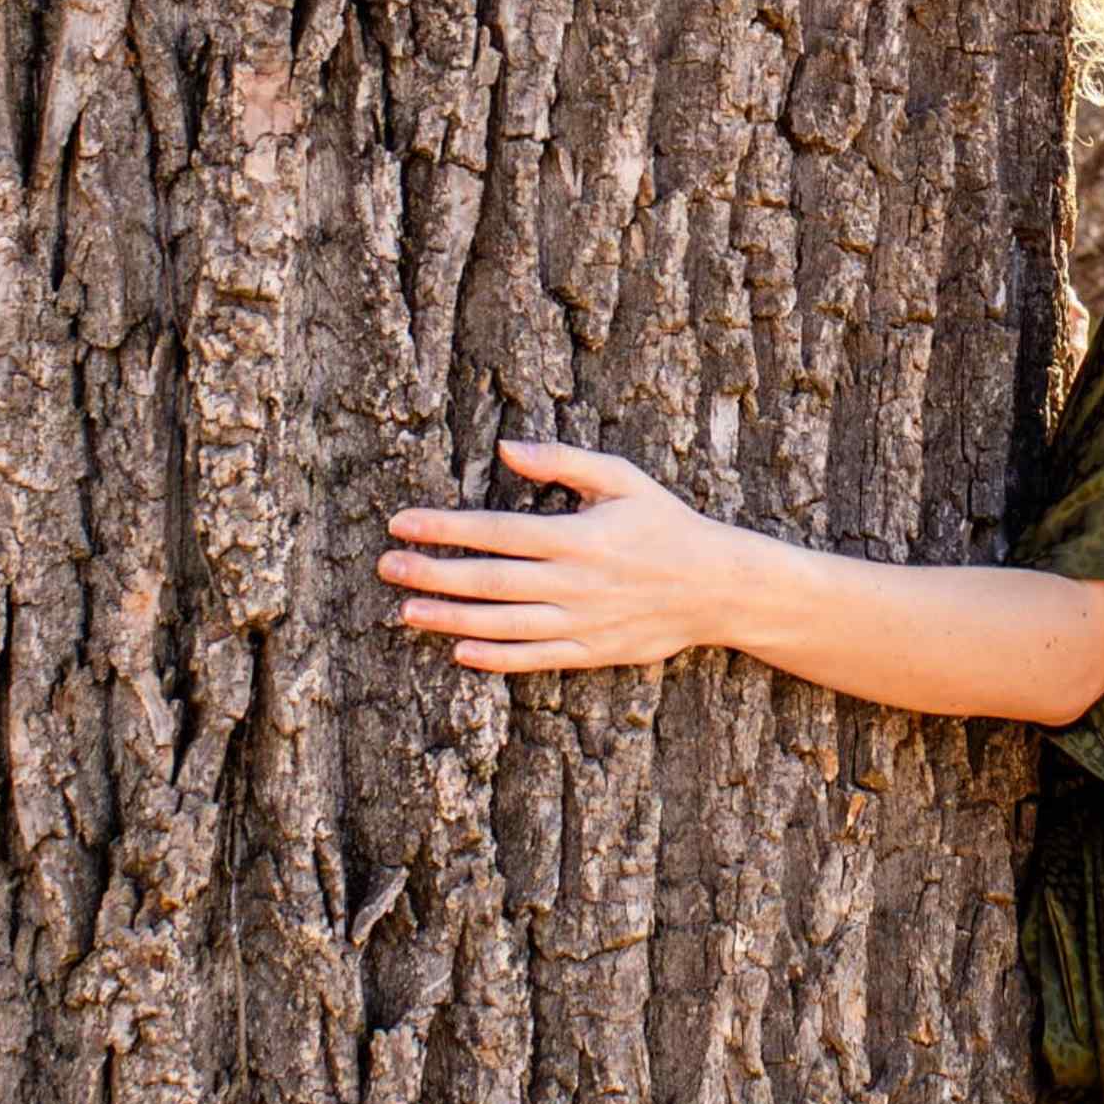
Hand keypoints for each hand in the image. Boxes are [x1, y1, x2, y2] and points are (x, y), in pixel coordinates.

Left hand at [376, 441, 730, 677]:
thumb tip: (507, 446)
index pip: (495, 531)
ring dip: (450, 618)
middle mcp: (573, 582)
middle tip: (387, 567)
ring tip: (406, 611)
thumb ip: (562, 461)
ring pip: (502, 624)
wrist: (716, 586)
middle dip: (432, 573)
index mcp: (577, 536)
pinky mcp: (589, 650)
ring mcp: (580, 621)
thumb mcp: (622, 478)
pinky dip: (495, 657)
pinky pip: (533, 657)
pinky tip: (459, 650)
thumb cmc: (664, 524)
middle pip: (488, 580)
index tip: (402, 523)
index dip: (444, 528)